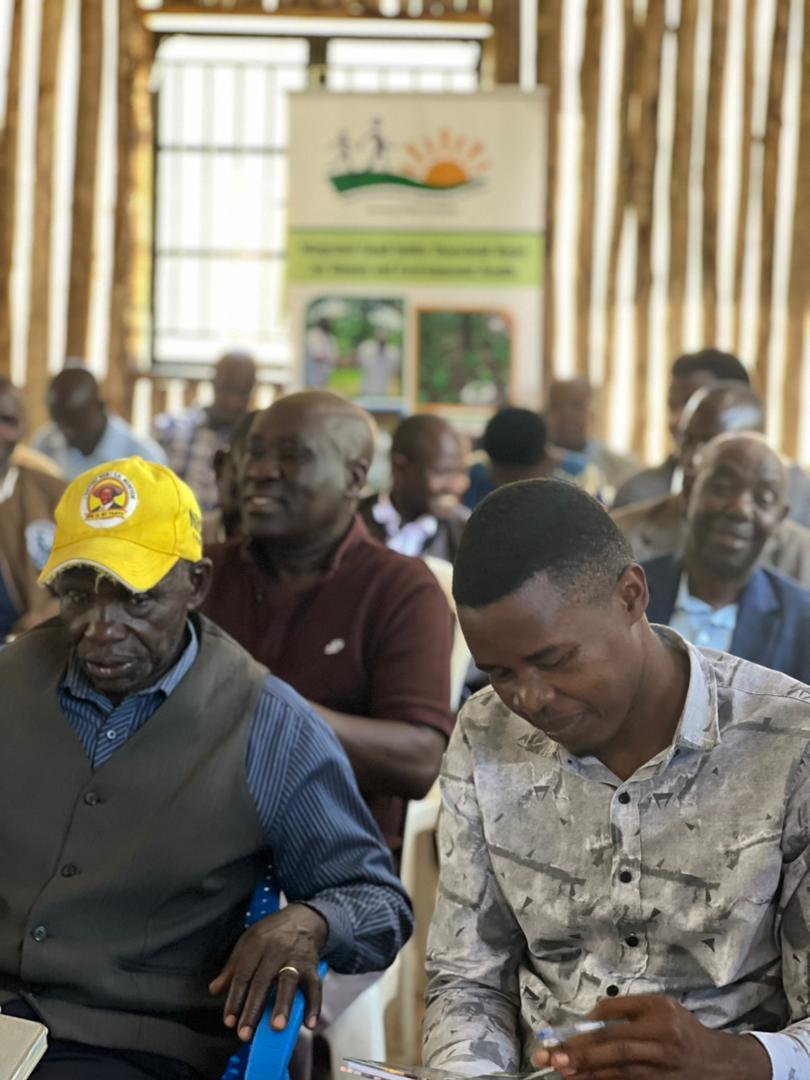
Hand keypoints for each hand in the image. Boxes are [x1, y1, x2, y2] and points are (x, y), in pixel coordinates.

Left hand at [209, 903, 327, 1041]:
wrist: (303, 918)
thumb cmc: (271, 935)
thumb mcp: (247, 943)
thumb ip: (232, 968)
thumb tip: (215, 990)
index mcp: (256, 945)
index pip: (242, 975)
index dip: (234, 999)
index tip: (229, 1022)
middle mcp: (276, 951)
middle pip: (263, 981)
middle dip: (253, 1009)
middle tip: (245, 1033)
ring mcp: (296, 959)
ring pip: (289, 982)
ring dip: (283, 1005)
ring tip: (277, 1027)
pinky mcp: (312, 966)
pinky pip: (315, 986)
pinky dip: (314, 1005)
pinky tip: (310, 1024)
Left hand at [530, 994, 771, 1078]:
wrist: (715, 1062)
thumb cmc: (681, 1026)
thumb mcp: (658, 1004)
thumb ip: (623, 1007)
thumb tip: (589, 1017)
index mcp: (658, 1021)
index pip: (615, 1030)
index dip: (585, 1037)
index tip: (559, 1041)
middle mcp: (660, 1048)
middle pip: (614, 1054)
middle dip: (580, 1057)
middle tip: (552, 1060)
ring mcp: (659, 1073)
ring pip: (619, 1075)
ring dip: (588, 1074)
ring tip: (562, 1072)